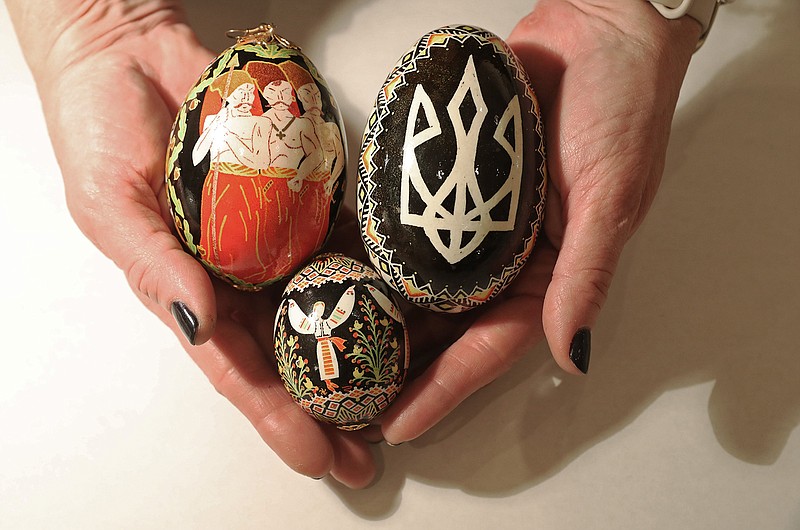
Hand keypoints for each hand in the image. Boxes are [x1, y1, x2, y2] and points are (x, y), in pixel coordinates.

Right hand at [10, 3, 376, 487]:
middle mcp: (243, 273)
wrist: (131, 50)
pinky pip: (345, 232)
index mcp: (194, 291)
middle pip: (294, 350)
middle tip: (371, 447)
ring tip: (405, 388)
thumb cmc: (101, 129)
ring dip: (364, 347)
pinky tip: (409, 299)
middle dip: (330, 404)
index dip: (275, 417)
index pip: (239, 369)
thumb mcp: (112, 204)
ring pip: (328, 301)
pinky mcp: (304, 196)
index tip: (315, 458)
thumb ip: (155, 265)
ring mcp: (278, 236)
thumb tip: (199, 323)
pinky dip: (375, 266)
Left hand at [379, 0, 700, 443]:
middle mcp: (503, 257)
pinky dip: (373, 254)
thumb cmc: (623, 109)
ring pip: (416, 285)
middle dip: (398, 368)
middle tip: (348, 401)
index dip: (446, 388)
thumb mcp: (612, 198)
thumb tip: (571, 355)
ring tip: (330, 353)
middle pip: (444, 326)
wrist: (596, 29)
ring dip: (377, 319)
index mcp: (548, 274)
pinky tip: (335, 275)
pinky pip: (404, 229)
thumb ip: (586, 276)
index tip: (399, 424)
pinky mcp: (444, 186)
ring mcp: (468, 224)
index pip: (491, 346)